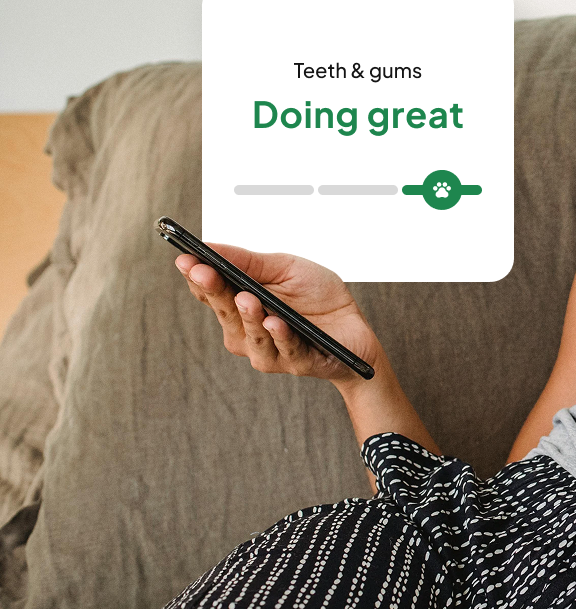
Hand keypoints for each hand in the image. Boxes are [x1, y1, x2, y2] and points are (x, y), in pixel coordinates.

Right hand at [175, 244, 385, 388]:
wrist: (356, 327)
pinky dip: (280, 336)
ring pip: (251, 335)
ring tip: (247, 298)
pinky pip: (285, 350)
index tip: (186, 260)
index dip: (197, 276)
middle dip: (215, 291)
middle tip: (205, 272)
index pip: (211, 293)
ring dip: (248, 316)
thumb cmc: (318, 296)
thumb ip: (248, 261)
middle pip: (225, 312)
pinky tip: (276, 322)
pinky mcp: (296, 362)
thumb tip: (209, 246)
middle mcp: (247, 331)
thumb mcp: (285, 268)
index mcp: (241, 305)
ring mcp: (268, 350)